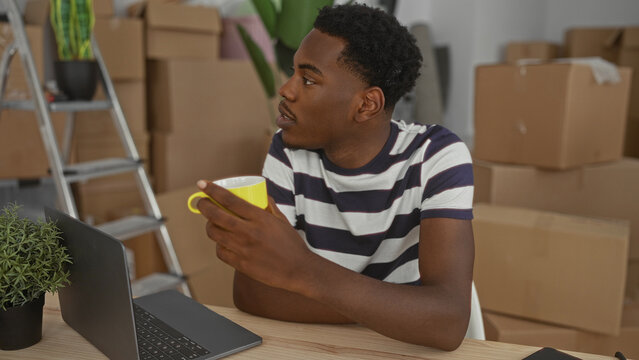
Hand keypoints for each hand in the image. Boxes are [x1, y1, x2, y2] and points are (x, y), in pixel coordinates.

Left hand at [196, 180, 313, 291]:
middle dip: (203, 206)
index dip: (212, 190)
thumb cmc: (292, 244)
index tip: (202, 184)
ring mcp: (243, 249)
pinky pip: (220, 251)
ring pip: (215, 234)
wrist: (299, 270)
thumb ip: (270, 207)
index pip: (229, 200)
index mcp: (260, 218)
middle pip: (216, 216)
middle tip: (201, 202)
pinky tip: (222, 241)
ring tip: (211, 222)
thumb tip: (261, 195)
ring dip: (209, 225)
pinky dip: (218, 244)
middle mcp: (249, 232)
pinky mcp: (241, 264)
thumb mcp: (282, 221)